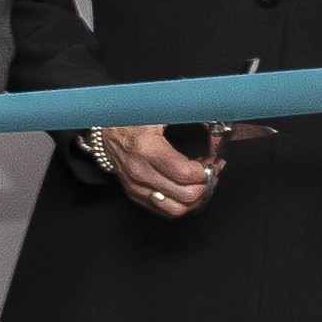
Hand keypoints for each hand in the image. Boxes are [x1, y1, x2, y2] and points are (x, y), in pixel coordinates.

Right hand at [92, 120, 227, 218]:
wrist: (106, 128)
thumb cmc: (133, 118)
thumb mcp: (162, 112)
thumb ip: (191, 120)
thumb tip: (216, 133)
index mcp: (147, 149)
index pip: (186, 175)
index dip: (206, 171)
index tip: (212, 162)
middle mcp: (140, 172)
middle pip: (185, 196)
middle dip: (205, 185)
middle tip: (210, 171)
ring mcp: (136, 186)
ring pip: (176, 209)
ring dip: (194, 199)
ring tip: (200, 183)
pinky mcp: (134, 194)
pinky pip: (164, 209)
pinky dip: (180, 202)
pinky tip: (185, 188)